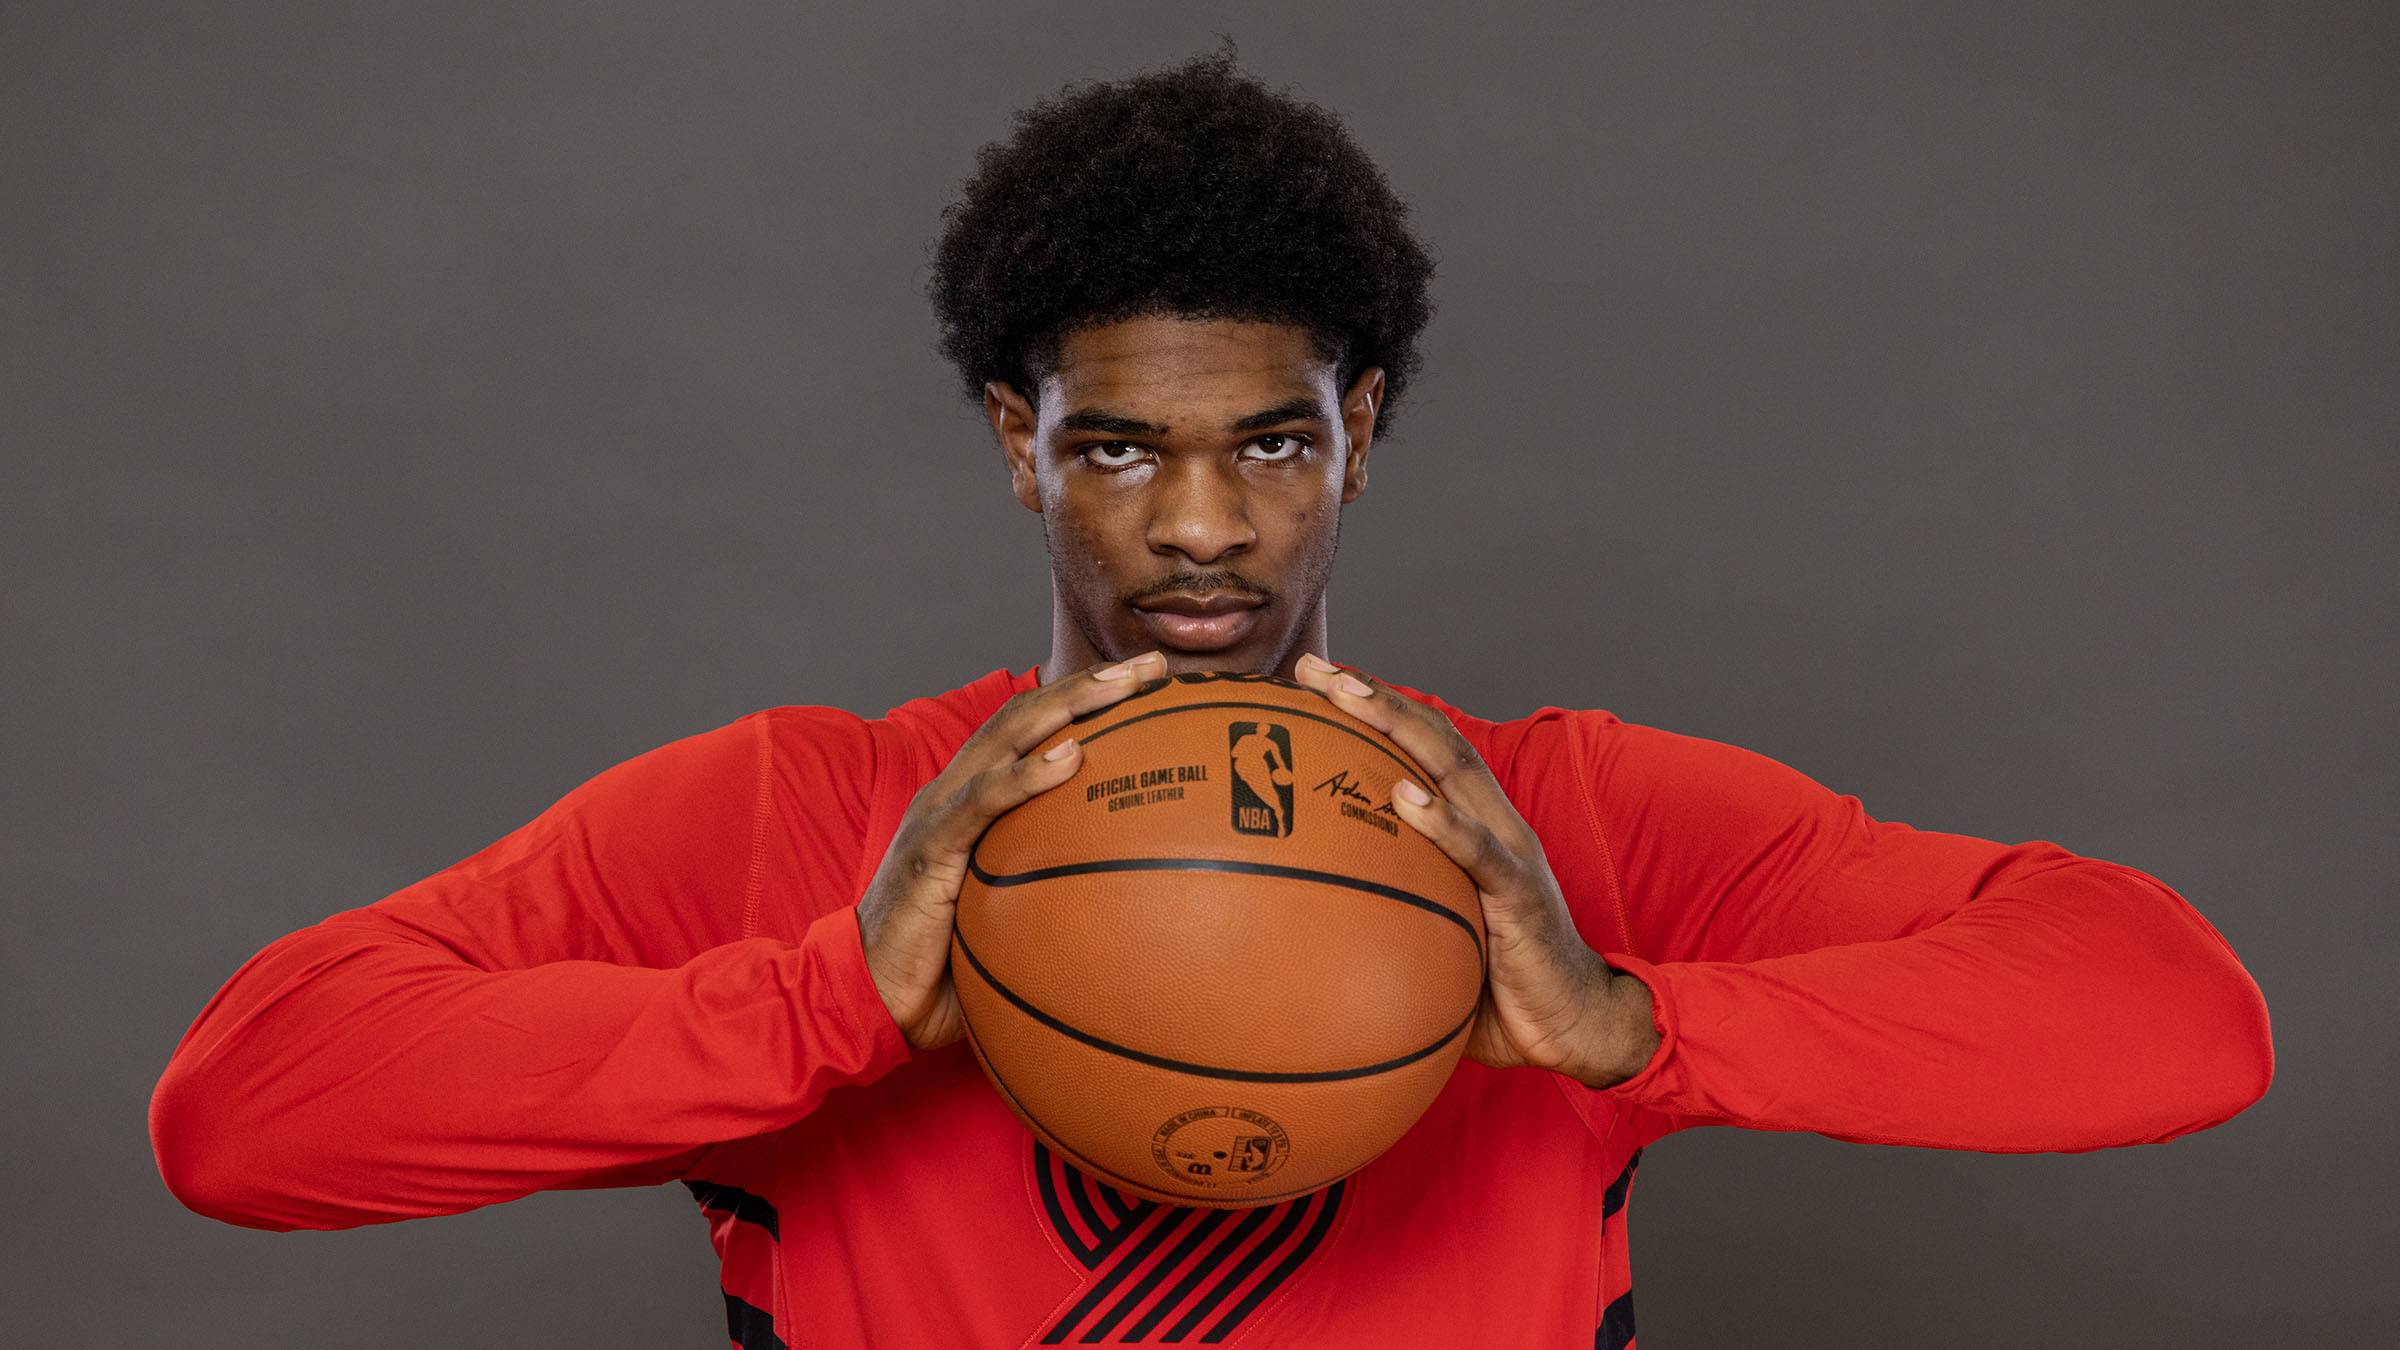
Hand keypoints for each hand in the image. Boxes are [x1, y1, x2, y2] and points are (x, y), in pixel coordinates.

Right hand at [855, 649, 1168, 1048]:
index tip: (1150, 685)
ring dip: (1068, 704)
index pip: (1033, 730)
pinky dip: (1027, 775)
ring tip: (1123, 687)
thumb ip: (1053, 897)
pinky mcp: (930, 847)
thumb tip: (1132, 913)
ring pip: (1007, 737)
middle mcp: (956, 790)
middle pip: (1028, 715)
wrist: (867, 994)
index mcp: (973, 799)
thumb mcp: (1008, 920)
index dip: (1087, 700)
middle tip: (1153, 665)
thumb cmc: (942, 965)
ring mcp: (940, 811)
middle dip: (1092, 683)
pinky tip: (1071, 758)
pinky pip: (983, 802)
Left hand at [1291, 654, 1659, 1086]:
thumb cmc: (1494, 985)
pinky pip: (1477, 852)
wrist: (1574, 1025)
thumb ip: (1386, 910)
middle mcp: (1493, 822)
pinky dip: (1441, 821)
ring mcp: (1509, 852)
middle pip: (1430, 737)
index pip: (1421, 747)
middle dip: (1371, 695)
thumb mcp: (1432, 934)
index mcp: (1473, 824)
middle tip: (1312, 668)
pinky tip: (1405, 797)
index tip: (1314, 679)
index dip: (1374, 707)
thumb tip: (1298, 921)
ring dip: (1398, 727)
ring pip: (1452, 769)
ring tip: (1348, 697)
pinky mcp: (1520, 895)